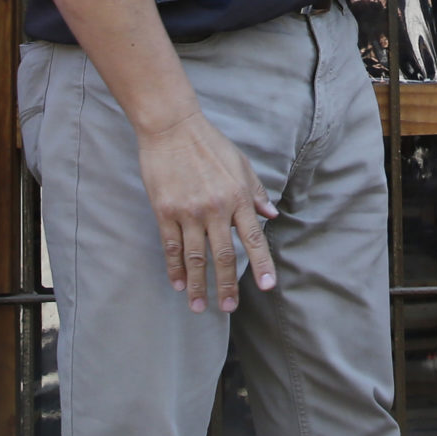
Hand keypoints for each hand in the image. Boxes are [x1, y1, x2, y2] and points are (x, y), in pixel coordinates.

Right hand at [136, 109, 279, 313]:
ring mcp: (188, 212)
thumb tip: (271, 215)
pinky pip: (171, 246)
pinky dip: (174, 268)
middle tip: (228, 308)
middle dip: (227, 286)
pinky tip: (177, 284)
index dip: (262, 265)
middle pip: (224, 256)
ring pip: (195, 258)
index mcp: (238, 197)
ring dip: (198, 285)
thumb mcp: (241, 164)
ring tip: (199, 307)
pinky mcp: (165, 211)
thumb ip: (256, 192)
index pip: (254, 238)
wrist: (172, 127)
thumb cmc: (209, 144)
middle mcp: (216, 208)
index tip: (267, 286)